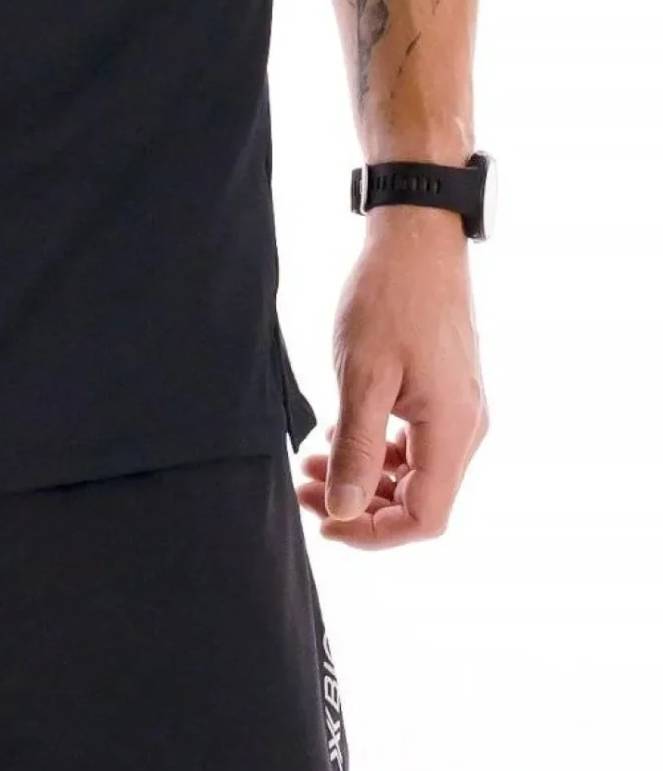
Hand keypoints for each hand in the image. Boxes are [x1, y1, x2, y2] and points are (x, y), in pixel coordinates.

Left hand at [296, 207, 489, 547]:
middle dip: (361, 505)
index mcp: (454, 430)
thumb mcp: (362, 375)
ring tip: (311, 466)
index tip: (324, 521)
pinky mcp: (446, 392)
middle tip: (304, 489)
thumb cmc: (389, 297)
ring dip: (365, 478)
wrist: (417, 237)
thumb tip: (343, 509)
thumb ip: (356, 448)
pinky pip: (416, 443)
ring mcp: (458, 409)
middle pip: (420, 500)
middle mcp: (466, 428)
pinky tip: (338, 436)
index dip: (373, 532)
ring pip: (416, 473)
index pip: (424, 518)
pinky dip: (379, 451)